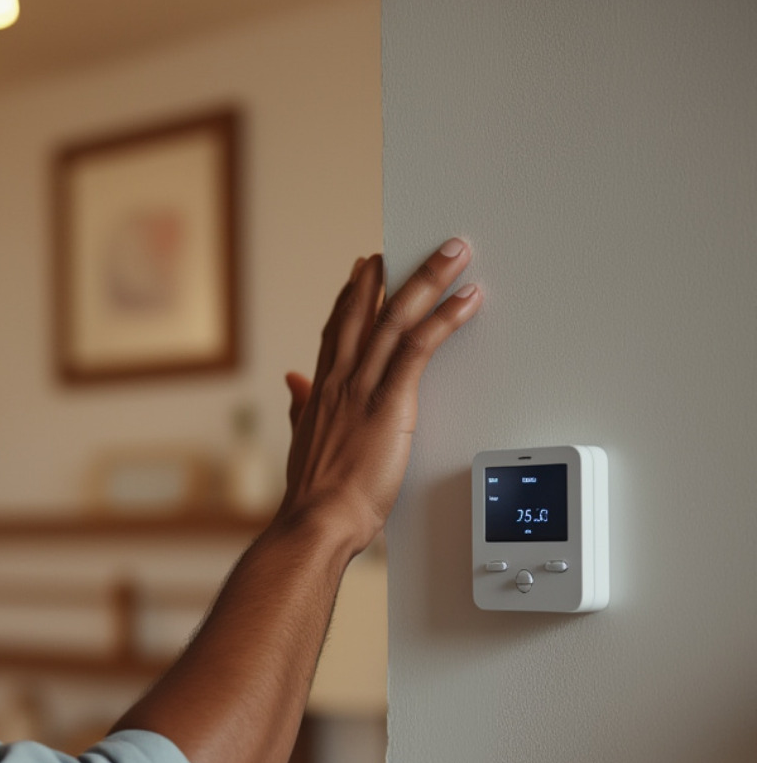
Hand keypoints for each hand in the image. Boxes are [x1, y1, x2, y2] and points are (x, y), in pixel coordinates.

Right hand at [279, 239, 482, 552]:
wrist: (318, 519)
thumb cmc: (315, 494)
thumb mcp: (303, 441)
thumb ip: (301, 406)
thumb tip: (295, 382)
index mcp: (322, 390)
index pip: (339, 330)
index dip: (353, 296)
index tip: (364, 270)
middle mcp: (341, 380)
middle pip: (367, 312)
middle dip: (388, 275)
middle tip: (409, 243)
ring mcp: (364, 388)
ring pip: (397, 319)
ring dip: (427, 280)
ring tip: (453, 254)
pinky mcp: (390, 402)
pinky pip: (420, 347)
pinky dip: (446, 318)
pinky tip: (467, 298)